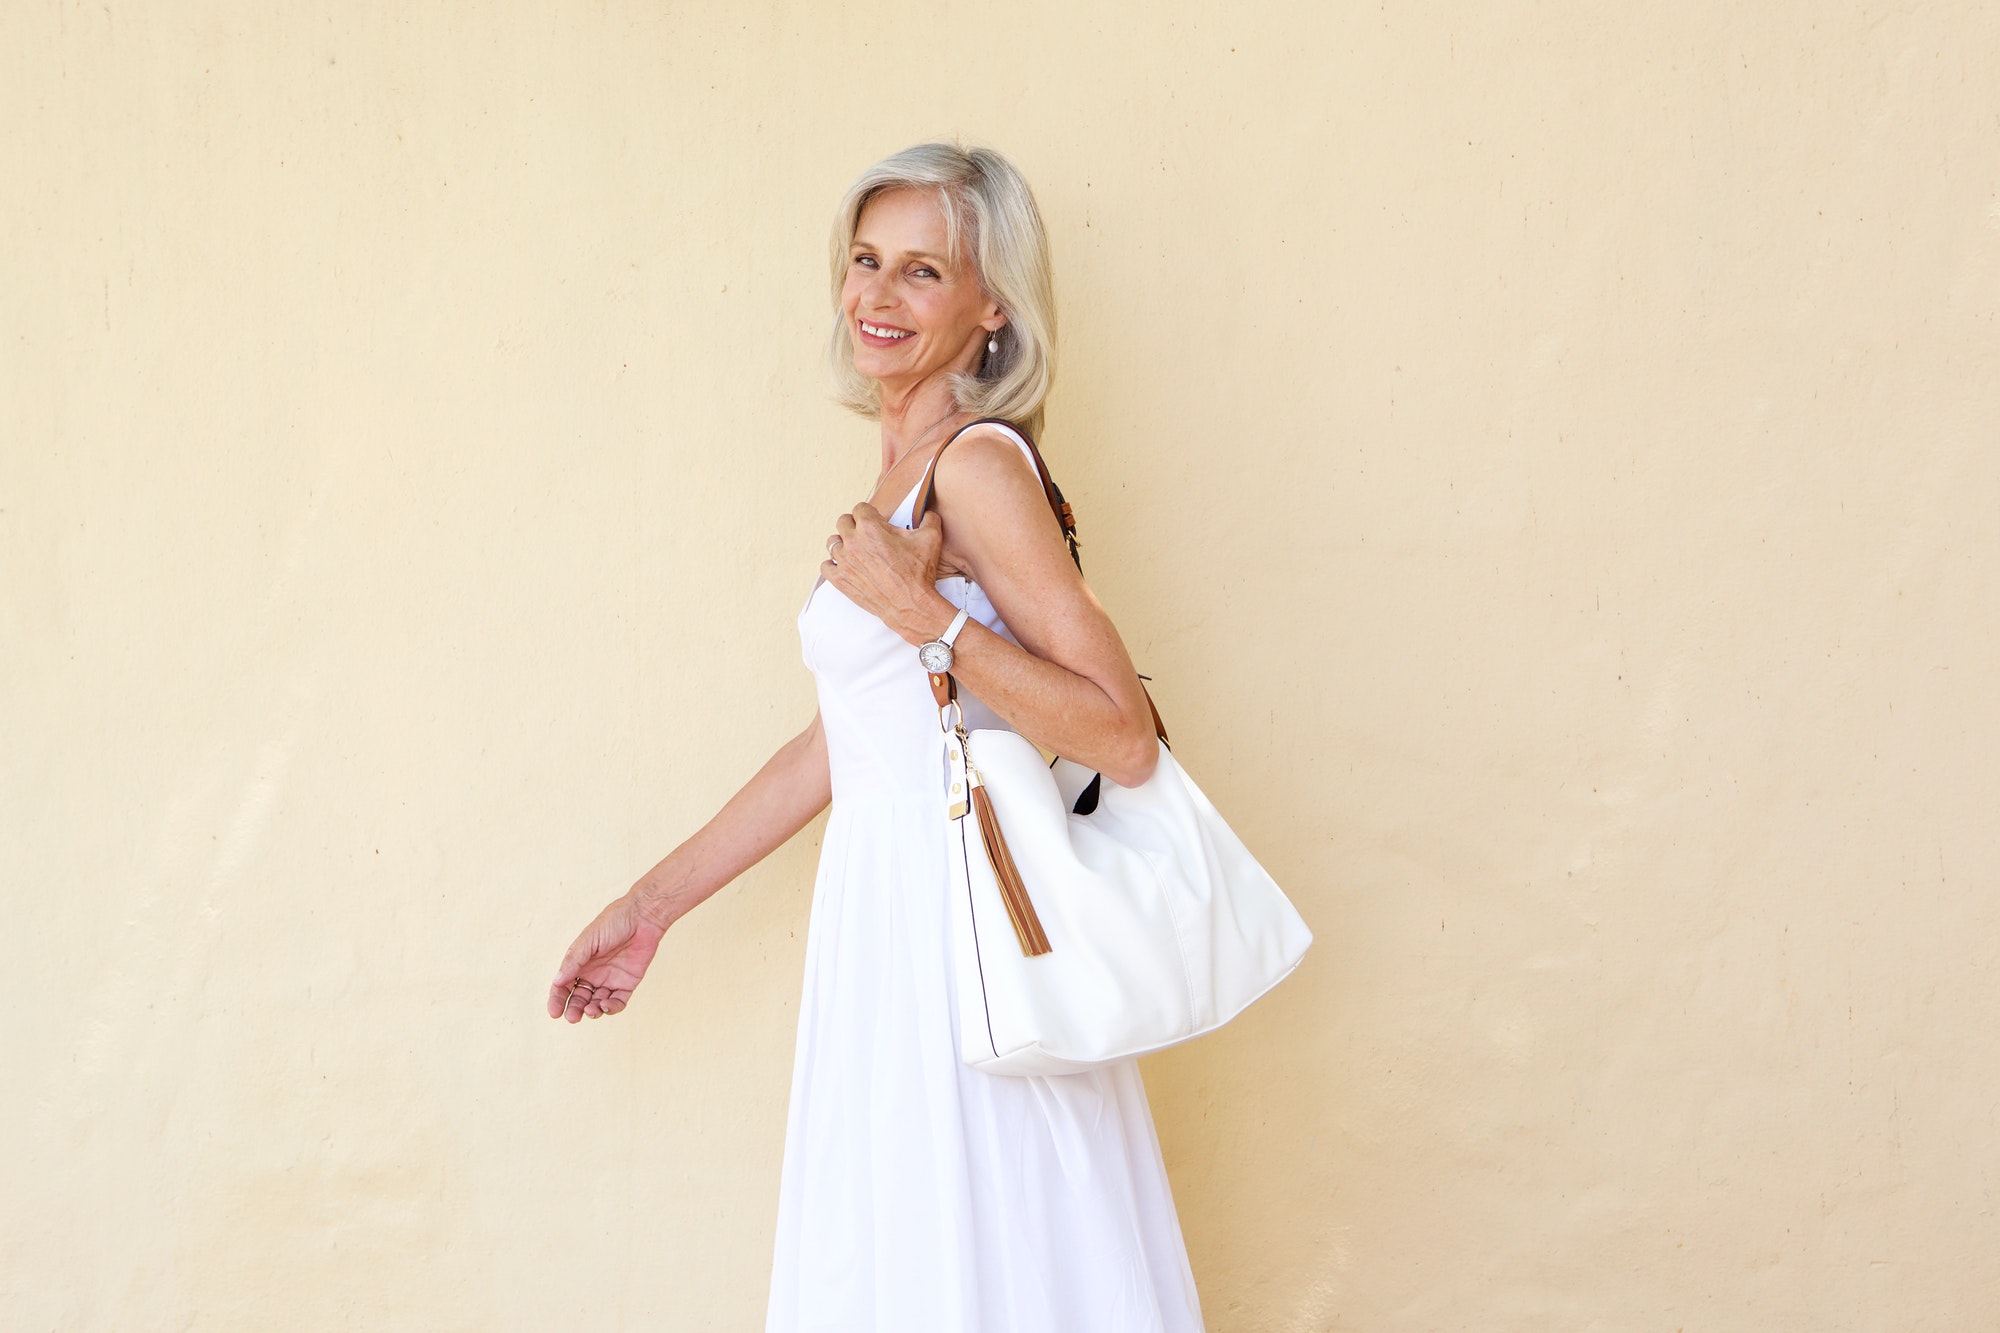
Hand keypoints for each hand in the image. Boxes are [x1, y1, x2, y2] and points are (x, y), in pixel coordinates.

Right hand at [546, 891, 668, 1022]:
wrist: (643, 917)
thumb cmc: (613, 923)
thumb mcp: (589, 940)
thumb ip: (574, 961)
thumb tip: (557, 981)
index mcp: (579, 964)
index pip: (563, 986)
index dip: (557, 1000)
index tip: (555, 1013)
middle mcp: (593, 974)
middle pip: (579, 999)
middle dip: (574, 1010)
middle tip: (573, 1018)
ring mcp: (610, 980)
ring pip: (597, 1003)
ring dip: (592, 1011)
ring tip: (591, 1010)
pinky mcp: (627, 984)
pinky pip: (617, 1002)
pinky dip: (611, 1008)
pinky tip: (606, 1004)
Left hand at [822, 503, 952, 644]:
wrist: (911, 604)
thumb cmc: (919, 573)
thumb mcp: (930, 538)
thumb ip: (929, 519)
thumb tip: (929, 513)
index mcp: (870, 526)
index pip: (860, 508)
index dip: (870, 513)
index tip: (876, 521)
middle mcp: (852, 541)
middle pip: (842, 521)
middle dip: (854, 525)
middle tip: (866, 535)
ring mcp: (844, 561)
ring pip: (832, 542)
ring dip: (843, 544)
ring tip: (856, 551)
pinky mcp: (840, 579)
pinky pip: (826, 565)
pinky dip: (833, 564)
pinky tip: (846, 566)